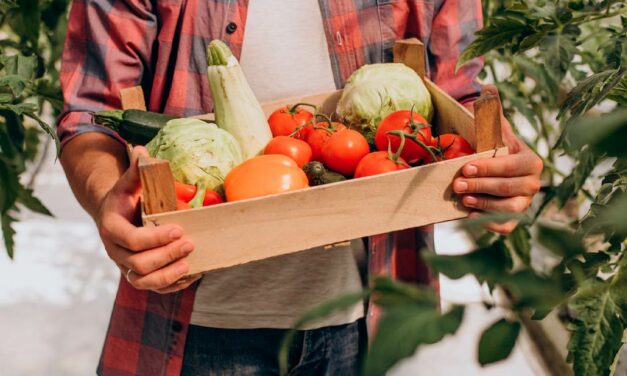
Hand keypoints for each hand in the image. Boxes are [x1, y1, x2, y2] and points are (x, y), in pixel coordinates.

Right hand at [96, 146, 200, 292]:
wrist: (113, 215)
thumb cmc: (125, 198)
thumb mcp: (127, 183)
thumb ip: (135, 170)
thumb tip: (142, 150)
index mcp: (111, 228)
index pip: (132, 240)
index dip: (155, 238)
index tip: (178, 229)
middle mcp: (115, 251)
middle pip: (138, 263)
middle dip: (166, 255)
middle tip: (190, 243)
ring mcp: (125, 266)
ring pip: (142, 281)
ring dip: (168, 276)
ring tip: (190, 265)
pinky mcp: (137, 275)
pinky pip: (152, 287)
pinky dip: (171, 285)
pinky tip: (190, 276)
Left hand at [453, 85, 542, 233]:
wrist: (493, 174)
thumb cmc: (493, 151)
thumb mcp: (492, 132)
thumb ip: (491, 113)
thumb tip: (488, 87)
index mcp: (530, 161)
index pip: (513, 166)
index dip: (490, 168)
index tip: (467, 166)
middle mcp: (533, 184)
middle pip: (508, 188)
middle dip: (481, 185)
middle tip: (457, 184)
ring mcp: (524, 203)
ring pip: (509, 208)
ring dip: (484, 204)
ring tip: (463, 198)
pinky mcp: (514, 220)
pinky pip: (506, 226)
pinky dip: (489, 223)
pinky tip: (470, 216)